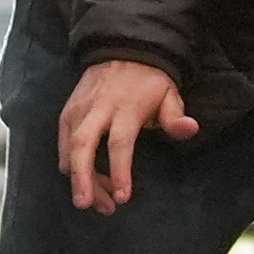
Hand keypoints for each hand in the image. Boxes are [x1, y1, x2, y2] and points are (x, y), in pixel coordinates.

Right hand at [57, 58, 195, 212]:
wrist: (122, 49)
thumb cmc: (149, 80)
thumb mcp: (169, 94)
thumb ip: (175, 117)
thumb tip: (191, 129)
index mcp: (126, 108)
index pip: (120, 144)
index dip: (119, 172)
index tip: (122, 197)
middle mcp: (98, 109)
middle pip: (83, 147)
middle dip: (82, 178)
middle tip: (86, 204)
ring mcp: (79, 110)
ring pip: (70, 148)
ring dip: (77, 177)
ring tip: (91, 200)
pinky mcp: (68, 111)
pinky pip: (63, 142)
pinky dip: (69, 163)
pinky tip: (83, 179)